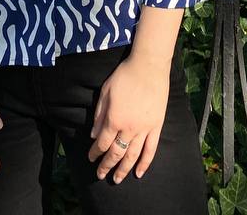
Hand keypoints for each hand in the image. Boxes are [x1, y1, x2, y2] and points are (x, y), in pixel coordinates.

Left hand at [87, 53, 170, 183]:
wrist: (148, 67)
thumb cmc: (124, 76)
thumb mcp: (105, 92)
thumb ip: (99, 115)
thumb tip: (93, 135)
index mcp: (114, 119)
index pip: (102, 143)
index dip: (95, 152)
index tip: (90, 158)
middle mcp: (128, 129)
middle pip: (116, 153)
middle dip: (106, 165)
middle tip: (100, 175)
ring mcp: (144, 129)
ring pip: (132, 156)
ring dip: (123, 170)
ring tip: (117, 179)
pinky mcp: (156, 127)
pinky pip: (150, 150)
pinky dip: (144, 163)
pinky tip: (139, 173)